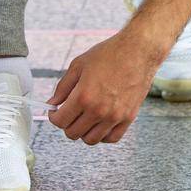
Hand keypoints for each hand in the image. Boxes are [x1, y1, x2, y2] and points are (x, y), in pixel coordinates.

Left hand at [46, 30, 164, 144]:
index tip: (55, 112)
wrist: (138, 51)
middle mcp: (98, 110)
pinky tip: (99, 123)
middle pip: (73, 133)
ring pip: (91, 140)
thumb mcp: (78, 65)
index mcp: (83, 96)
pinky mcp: (128, 118)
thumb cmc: (110, 54)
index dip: (54, 117)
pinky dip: (102, 135)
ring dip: (83, 131)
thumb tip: (53, 103)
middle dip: (66, 124)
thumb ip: (63, 87)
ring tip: (84, 118)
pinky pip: (111, 138)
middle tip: (69, 113)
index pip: (60, 121)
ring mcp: (114, 116)